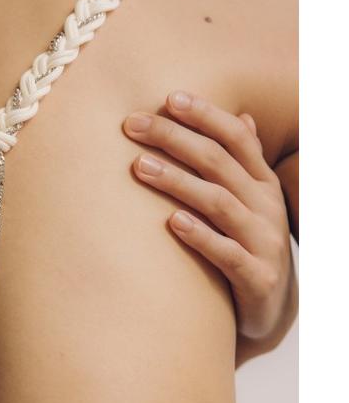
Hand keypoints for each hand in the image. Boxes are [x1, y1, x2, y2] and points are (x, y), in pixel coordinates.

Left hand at [123, 91, 292, 340]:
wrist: (271, 305)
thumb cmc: (248, 242)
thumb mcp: (252, 199)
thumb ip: (244, 161)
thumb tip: (243, 116)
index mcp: (261, 182)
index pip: (236, 138)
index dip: (205, 115)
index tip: (168, 98)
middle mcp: (265, 205)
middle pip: (218, 162)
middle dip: (174, 138)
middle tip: (131, 125)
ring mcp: (263, 241)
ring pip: (218, 202)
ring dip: (177, 182)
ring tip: (139, 166)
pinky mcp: (257, 277)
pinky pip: (226, 254)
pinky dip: (200, 236)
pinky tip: (172, 222)